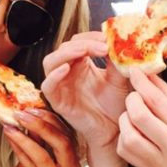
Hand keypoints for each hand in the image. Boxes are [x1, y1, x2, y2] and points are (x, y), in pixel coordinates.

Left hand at [1, 109, 80, 166]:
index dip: (51, 120)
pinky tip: (10, 137)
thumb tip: (31, 114)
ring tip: (10, 124)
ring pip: (43, 155)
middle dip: (41, 125)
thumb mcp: (34, 159)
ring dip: (25, 136)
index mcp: (74, 166)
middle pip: (62, 143)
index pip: (68, 136)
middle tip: (22, 113)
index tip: (33, 108)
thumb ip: (37, 140)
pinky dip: (19, 149)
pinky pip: (31, 166)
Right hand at [41, 32, 129, 146]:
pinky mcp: (56, 101)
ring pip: (50, 62)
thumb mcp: (119, 77)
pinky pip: (47, 86)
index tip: (109, 39)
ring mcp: (60, 86)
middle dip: (83, 44)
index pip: (78, 41)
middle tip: (103, 46)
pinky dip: (54, 76)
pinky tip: (67, 69)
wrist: (114, 129)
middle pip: (64, 48)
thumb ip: (116, 60)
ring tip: (84, 51)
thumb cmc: (115, 104)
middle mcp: (67, 72)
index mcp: (81, 64)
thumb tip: (118, 40)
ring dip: (67, 53)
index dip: (91, 37)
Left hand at [117, 69, 166, 166]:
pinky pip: (125, 151)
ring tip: (135, 114)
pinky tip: (135, 130)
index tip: (135, 71)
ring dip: (126, 119)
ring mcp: (161, 165)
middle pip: (139, 118)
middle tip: (136, 95)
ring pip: (128, 137)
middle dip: (132, 100)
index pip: (158, 102)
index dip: (142, 83)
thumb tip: (149, 74)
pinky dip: (125, 136)